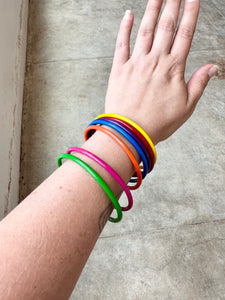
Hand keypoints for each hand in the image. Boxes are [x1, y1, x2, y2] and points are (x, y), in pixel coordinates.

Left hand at [105, 0, 217, 144]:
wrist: (131, 132)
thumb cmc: (158, 122)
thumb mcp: (186, 107)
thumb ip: (199, 84)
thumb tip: (213, 67)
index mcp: (173, 69)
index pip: (185, 34)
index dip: (190, 13)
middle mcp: (155, 61)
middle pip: (166, 26)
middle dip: (172, 4)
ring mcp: (136, 63)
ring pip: (145, 30)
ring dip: (152, 9)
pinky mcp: (119, 69)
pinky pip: (122, 44)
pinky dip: (125, 28)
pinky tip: (128, 15)